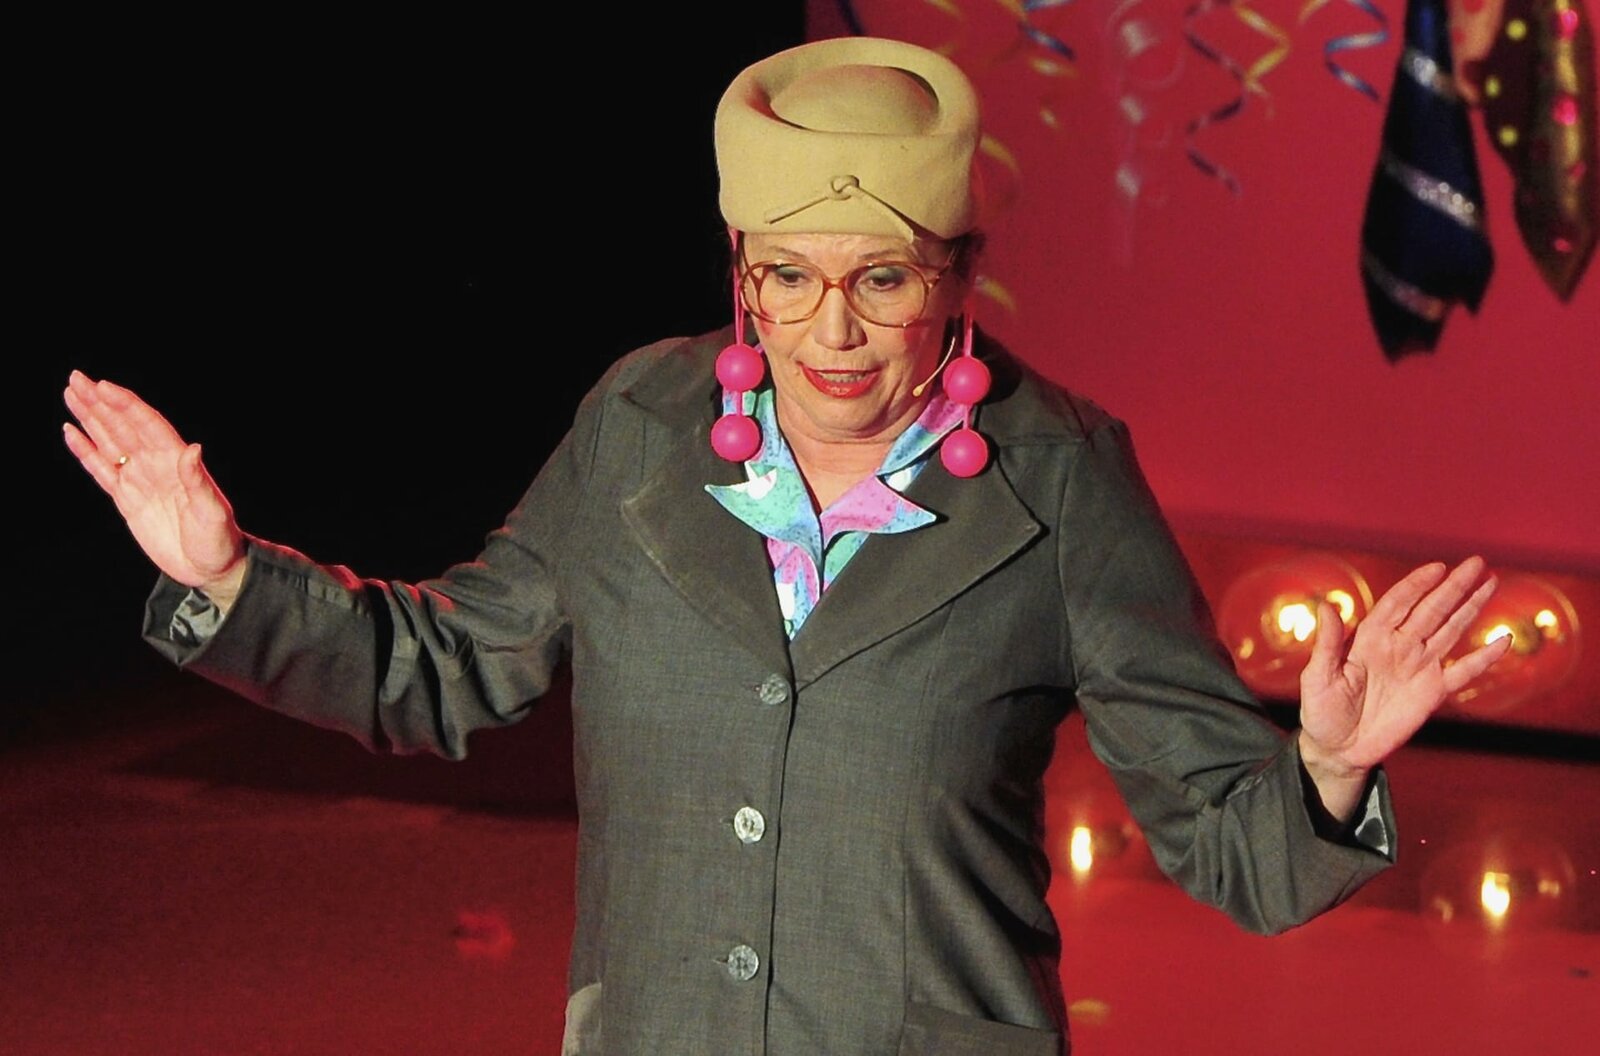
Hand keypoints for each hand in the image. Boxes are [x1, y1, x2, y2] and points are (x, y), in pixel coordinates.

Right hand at [63, 371, 246, 602]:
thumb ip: (198, 481)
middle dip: (99, 403)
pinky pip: (101, 470)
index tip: (102, 386)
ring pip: (110, 442)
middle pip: (123, 426)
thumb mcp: (212, 512)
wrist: (211, 569)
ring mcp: (140, 480)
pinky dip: (86, 451)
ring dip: (90, 419)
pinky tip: (72, 433)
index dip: (125, 405)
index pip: (147, 425)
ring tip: (71, 394)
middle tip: (75, 379)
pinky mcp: (127, 499)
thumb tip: (192, 449)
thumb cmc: (219, 540)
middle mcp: (156, 465)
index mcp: (177, 462)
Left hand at [1297, 557, 1510, 816]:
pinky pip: (1462, 672)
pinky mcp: (1432, 692)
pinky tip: (1502, 642)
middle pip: (1431, 609)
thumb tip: (1326, 606)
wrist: (1339, 749)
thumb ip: (1326, 643)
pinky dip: (1483, 659)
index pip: (1398, 603)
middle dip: (1453, 586)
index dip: (1417, 584)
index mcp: (1370, 638)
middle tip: (1477, 563)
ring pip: (1449, 630)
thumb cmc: (1321, 711)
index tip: (1437, 567)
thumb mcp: (1318, 677)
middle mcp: (1398, 646)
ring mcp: (1418, 666)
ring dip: (1470, 608)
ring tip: (1490, 583)